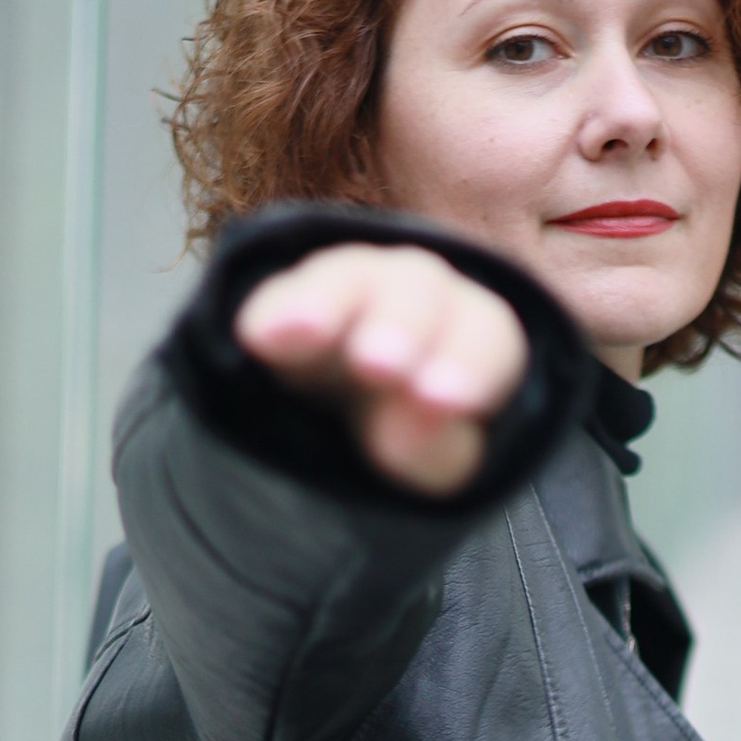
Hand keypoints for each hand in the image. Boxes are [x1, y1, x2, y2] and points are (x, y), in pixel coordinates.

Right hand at [234, 244, 526, 497]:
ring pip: (348, 279)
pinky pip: (279, 296)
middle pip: (418, 289)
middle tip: (379, 363)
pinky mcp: (285, 306)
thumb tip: (415, 425)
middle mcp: (416, 298)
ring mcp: (349, 292)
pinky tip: (256, 338)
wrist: (334, 427)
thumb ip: (435, 450)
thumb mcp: (430, 461)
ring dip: (327, 304)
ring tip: (304, 332)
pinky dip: (272, 314)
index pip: (484, 337)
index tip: (439, 400)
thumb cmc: (406, 443)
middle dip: (400, 324)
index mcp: (471, 337)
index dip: (466, 364)